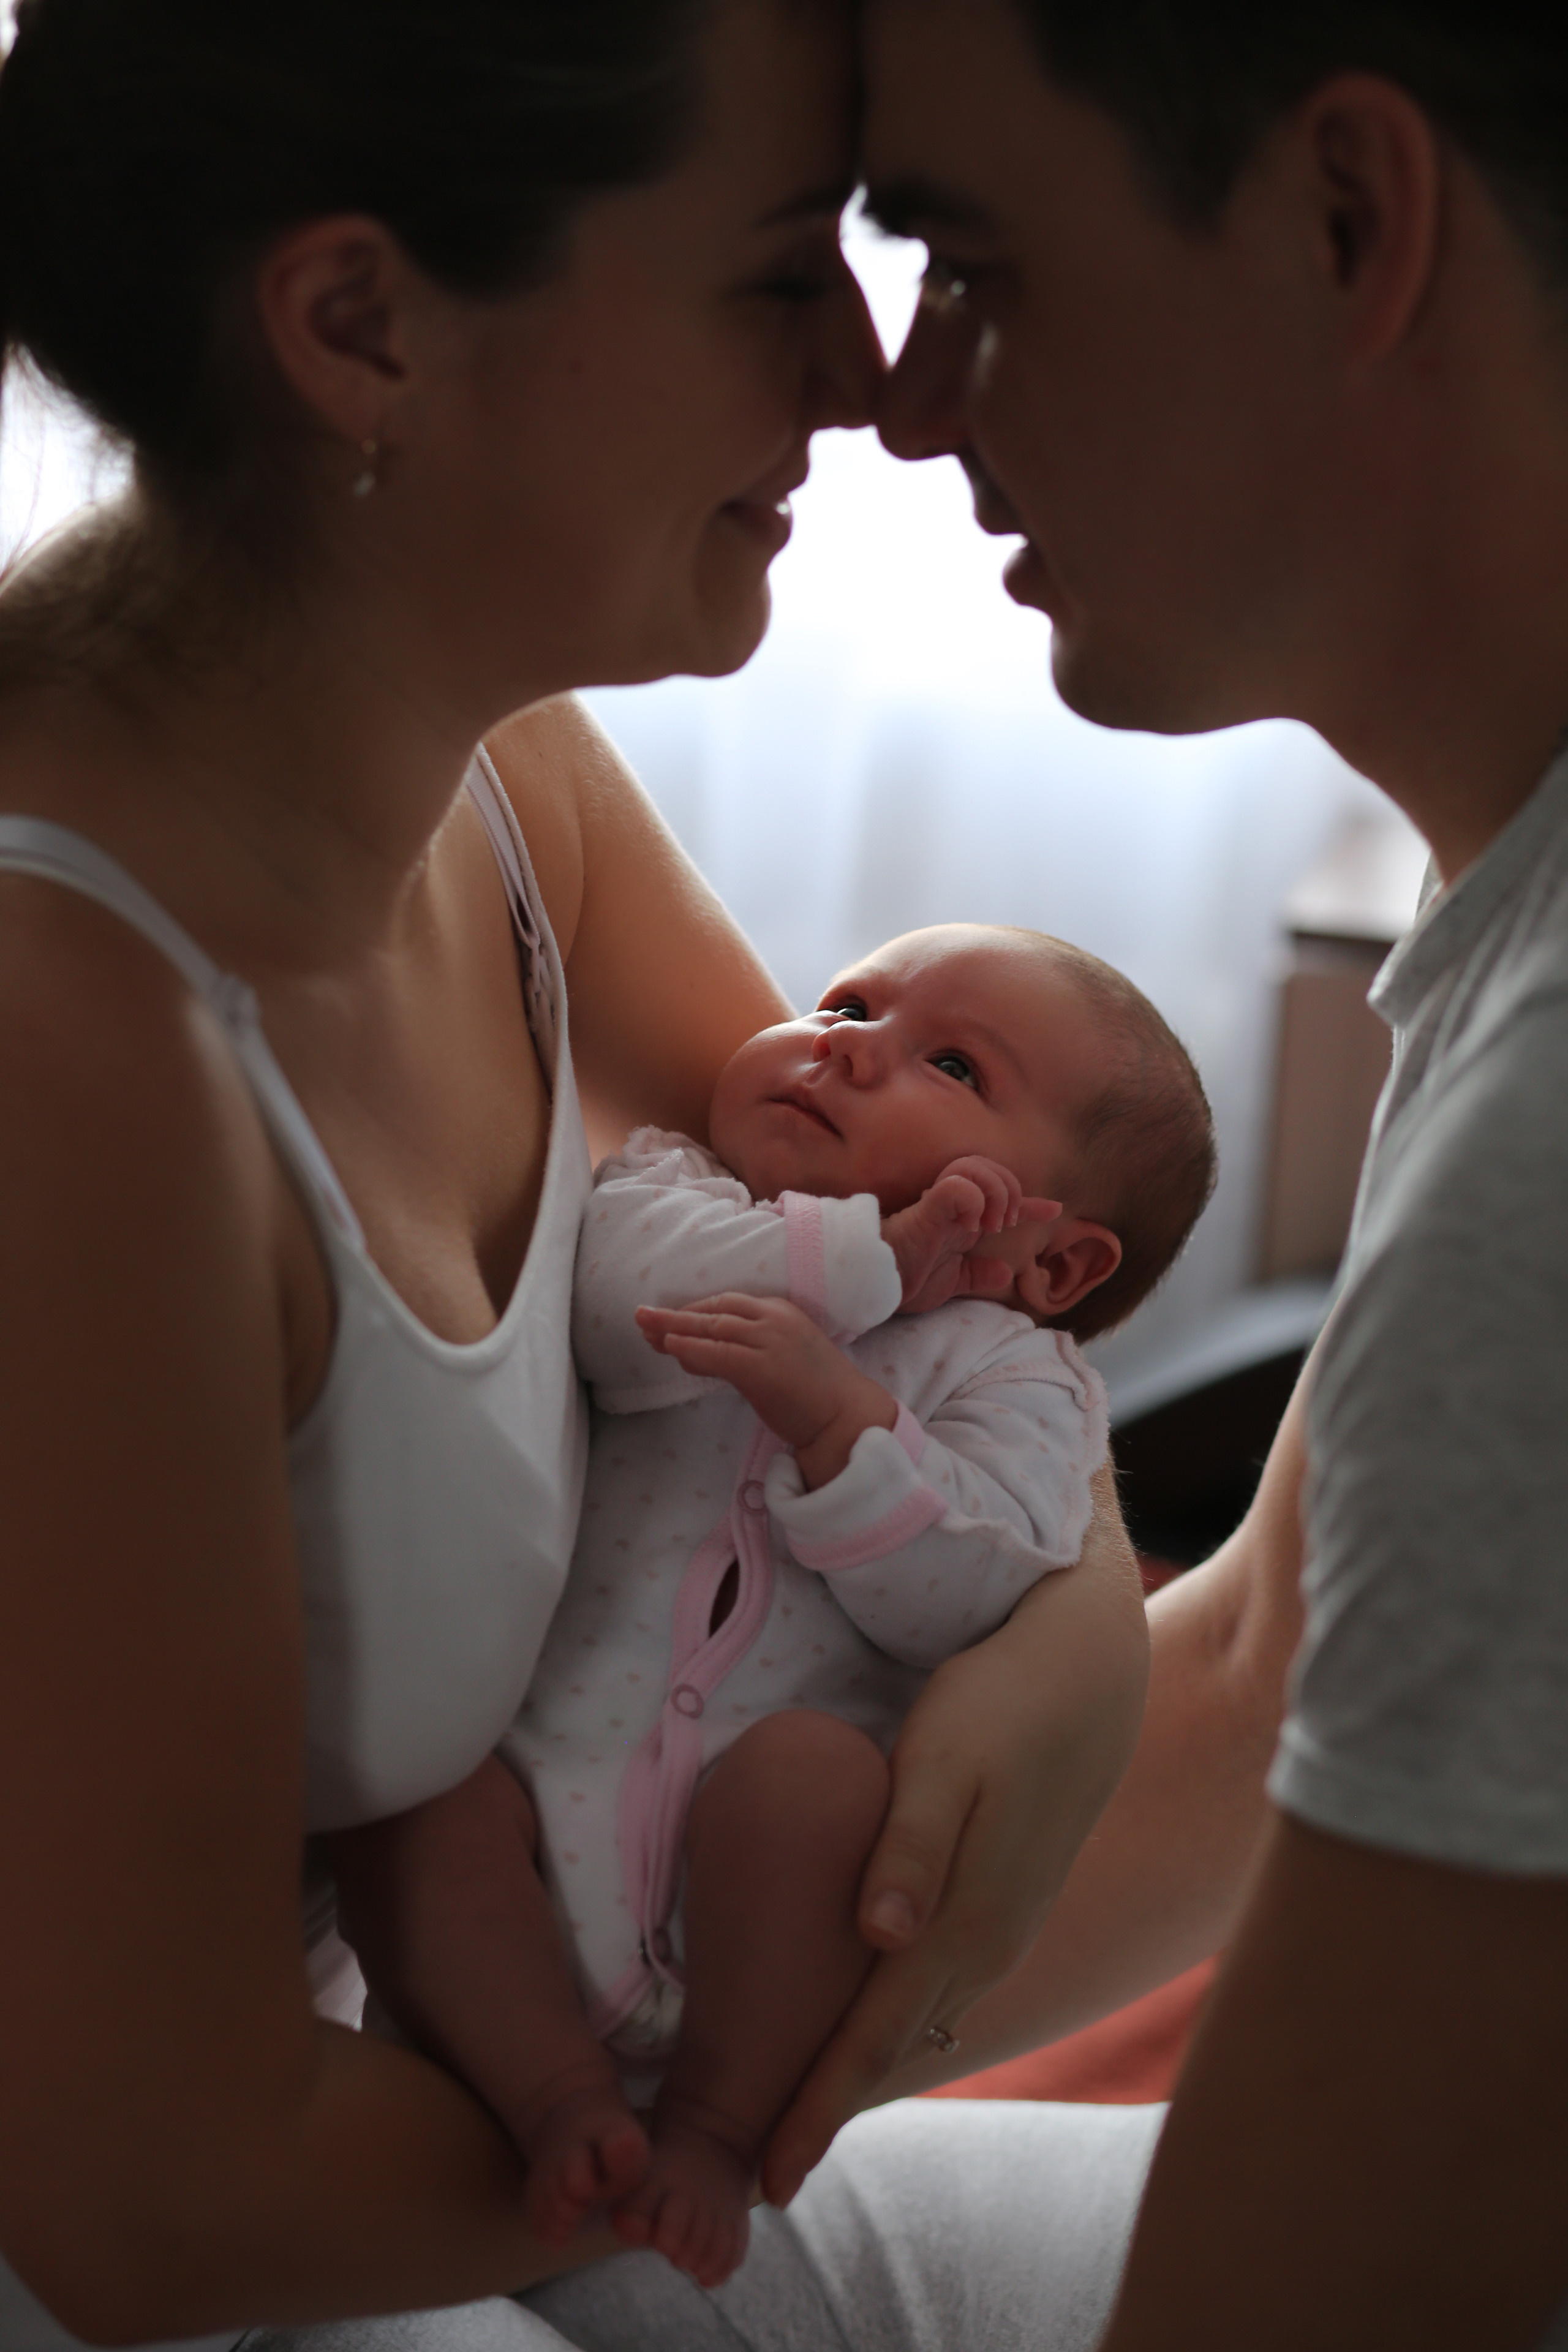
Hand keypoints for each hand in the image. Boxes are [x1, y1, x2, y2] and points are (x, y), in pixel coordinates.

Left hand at [637, 1293, 897, 1486]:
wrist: (848, 1418)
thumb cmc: (817, 1396)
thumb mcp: (780, 1361)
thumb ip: (742, 1353)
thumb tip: (696, 1356)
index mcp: (781, 1311)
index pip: (727, 1304)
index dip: (693, 1312)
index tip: (667, 1321)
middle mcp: (773, 1319)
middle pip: (713, 1311)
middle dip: (675, 1316)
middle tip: (642, 1318)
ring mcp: (768, 1340)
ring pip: (710, 1328)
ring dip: (672, 1330)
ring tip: (644, 1330)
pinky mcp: (760, 1367)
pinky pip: (715, 1354)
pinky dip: (689, 1350)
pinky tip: (668, 1348)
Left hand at [760, 1467, 1149, 2204]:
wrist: (1088, 1672)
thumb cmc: (999, 1702)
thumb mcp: (943, 1758)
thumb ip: (908, 1847)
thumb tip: (879, 1938)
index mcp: (967, 1921)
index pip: (874, 2035)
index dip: (818, 2106)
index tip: (765, 2178)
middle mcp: (989, 1945)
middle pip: (895, 2046)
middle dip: (830, 2111)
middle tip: (763, 2180)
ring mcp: (1003, 1929)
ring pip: (919, 2024)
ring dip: (862, 2072)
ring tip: (801, 2122)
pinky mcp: (1005, 1905)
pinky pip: (937, 1991)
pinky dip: (893, 2026)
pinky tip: (865, 2031)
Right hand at [882, 1157, 1060, 1314]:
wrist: (872, 1284)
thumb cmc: (901, 1280)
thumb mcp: (949, 1283)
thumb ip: (976, 1275)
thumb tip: (1005, 1273)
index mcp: (959, 1220)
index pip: (1001, 1198)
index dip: (1031, 1203)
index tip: (1055, 1209)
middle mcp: (952, 1205)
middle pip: (992, 1168)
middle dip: (1011, 1192)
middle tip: (1002, 1226)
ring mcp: (938, 1203)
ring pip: (975, 1166)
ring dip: (994, 1193)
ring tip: (989, 1225)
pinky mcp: (925, 1209)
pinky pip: (956, 1185)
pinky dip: (972, 1198)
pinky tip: (970, 1224)